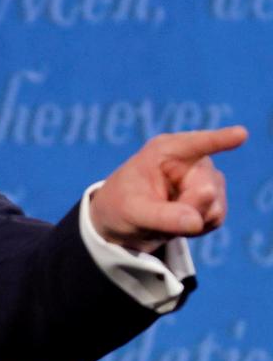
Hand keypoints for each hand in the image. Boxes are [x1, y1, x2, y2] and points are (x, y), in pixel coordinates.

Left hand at [89, 126, 247, 252]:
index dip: (220, 139)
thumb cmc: (121, 205)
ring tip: (165, 214)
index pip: (196, 144)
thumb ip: (163, 217)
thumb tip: (196, 221)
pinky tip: (178, 220)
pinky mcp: (214, 196)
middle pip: (206, 189)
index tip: (240, 134)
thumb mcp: (133, 212)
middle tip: (159, 213)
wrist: (124, 218)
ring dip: (191, 219)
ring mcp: (205, 177)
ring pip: (214, 206)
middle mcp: (190, 159)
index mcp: (165, 150)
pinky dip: (197, 226)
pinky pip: (216, 218)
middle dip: (187, 208)